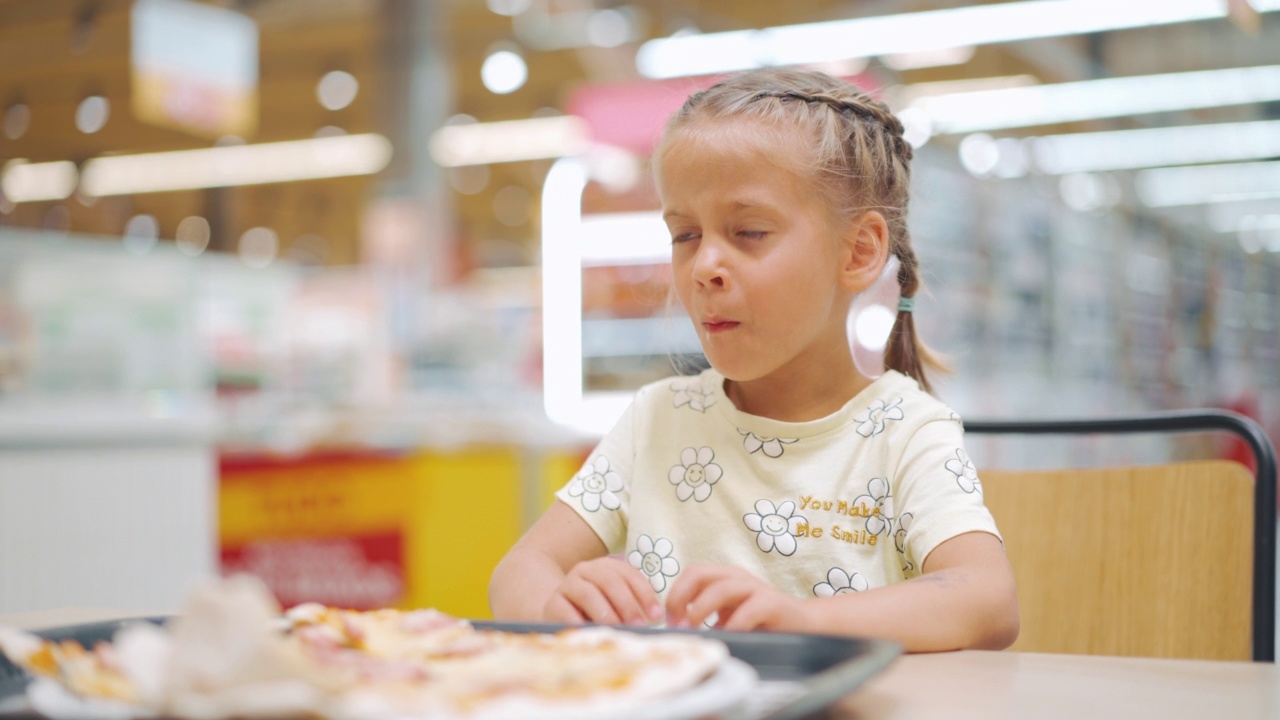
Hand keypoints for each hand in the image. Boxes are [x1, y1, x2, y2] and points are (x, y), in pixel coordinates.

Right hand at [542, 556, 664, 625]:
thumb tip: (656, 621)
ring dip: (607, 613)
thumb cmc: (594, 611)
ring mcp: (567, 585)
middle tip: (640, 624)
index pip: (629, 575)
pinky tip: (593, 633)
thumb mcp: (613, 603)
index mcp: (605, 566)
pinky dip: (581, 623)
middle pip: (610, 581)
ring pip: (589, 594)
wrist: (556, 613)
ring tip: (619, 629)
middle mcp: (585, 570)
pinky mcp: (552, 603)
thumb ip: (630, 605)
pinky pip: (567, 612)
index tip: (657, 615)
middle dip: (627, 604)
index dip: (645, 594)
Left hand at [665, 565, 808, 631]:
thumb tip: (677, 633)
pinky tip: (727, 638)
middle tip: (677, 624)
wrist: (804, 625)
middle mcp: (737, 578)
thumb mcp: (728, 619)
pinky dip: (734, 625)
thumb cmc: (761, 624)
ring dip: (701, 609)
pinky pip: (749, 610)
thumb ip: (706, 619)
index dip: (675, 595)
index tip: (669, 621)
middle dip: (681, 597)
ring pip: (721, 588)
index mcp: (724, 578)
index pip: (692, 573)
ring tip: (694, 629)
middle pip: (699, 573)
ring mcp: (755, 588)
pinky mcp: (772, 603)